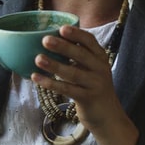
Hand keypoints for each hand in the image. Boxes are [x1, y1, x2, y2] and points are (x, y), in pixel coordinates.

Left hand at [31, 25, 138, 144]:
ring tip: (38, 59)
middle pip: (81, 55)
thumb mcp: (91, 69)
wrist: (108, 116)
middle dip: (63, 46)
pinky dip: (50, 83)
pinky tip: (36, 78)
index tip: (62, 28)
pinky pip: (67, 89)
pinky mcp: (87, 98)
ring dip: (54, 65)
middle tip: (45, 40)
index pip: (90, 42)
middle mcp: (100, 69)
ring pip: (73, 73)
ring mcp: (95, 84)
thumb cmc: (93, 88)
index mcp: (100, 58)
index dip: (77, 34)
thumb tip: (53, 40)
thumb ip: (78, 57)